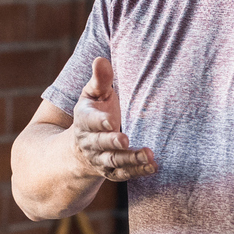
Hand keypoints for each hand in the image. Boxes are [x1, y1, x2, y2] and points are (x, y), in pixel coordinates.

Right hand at [71, 57, 156, 181]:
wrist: (81, 148)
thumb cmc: (94, 112)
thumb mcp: (93, 94)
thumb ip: (99, 79)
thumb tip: (101, 59)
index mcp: (84, 120)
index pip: (89, 121)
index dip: (99, 121)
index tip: (110, 120)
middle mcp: (90, 142)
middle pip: (100, 144)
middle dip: (112, 142)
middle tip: (125, 140)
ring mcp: (100, 158)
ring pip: (114, 161)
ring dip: (130, 160)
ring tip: (148, 156)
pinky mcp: (111, 171)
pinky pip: (123, 174)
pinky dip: (138, 172)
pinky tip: (153, 166)